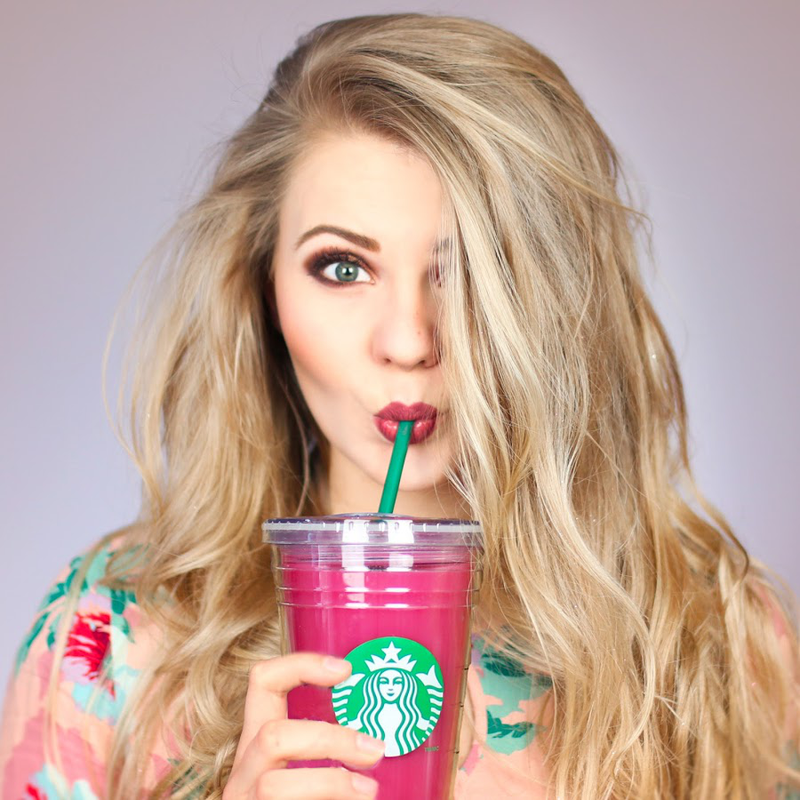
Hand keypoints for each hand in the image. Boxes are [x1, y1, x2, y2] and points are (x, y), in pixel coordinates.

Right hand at [223, 652, 384, 798]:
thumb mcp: (306, 776)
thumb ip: (329, 755)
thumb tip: (381, 736)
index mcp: (259, 745)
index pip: (263, 682)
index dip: (301, 665)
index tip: (346, 669)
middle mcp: (244, 774)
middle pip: (271, 736)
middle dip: (329, 738)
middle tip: (375, 748)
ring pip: (274, 786)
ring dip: (330, 782)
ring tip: (370, 790)